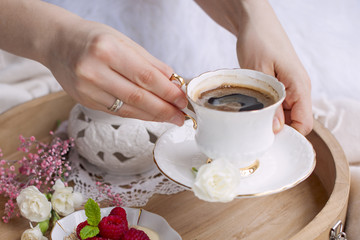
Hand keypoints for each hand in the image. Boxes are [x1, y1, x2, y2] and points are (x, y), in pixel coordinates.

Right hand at [45, 19, 186, 125]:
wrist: (57, 43)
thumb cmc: (93, 38)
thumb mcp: (123, 41)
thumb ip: (150, 63)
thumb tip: (174, 82)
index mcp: (106, 49)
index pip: (145, 76)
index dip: (168, 91)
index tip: (183, 100)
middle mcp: (93, 71)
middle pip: (138, 97)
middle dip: (164, 109)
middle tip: (182, 116)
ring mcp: (86, 89)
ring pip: (128, 109)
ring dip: (153, 116)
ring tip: (171, 118)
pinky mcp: (85, 101)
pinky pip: (117, 112)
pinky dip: (138, 114)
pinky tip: (151, 115)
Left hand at [195, 0, 312, 134]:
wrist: (255, 23)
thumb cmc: (258, 41)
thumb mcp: (259, 72)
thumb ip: (269, 102)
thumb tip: (276, 129)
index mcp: (299, 87)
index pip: (303, 123)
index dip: (288, 135)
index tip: (267, 138)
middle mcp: (299, 89)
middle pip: (294, 121)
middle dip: (276, 129)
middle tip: (253, 128)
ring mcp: (291, 87)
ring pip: (285, 114)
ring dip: (269, 118)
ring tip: (250, 115)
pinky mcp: (281, 85)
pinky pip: (278, 104)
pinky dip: (266, 108)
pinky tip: (252, 105)